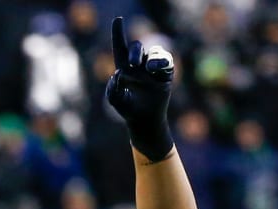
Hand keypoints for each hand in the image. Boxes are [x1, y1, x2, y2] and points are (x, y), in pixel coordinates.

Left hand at [105, 16, 174, 161]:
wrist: (144, 120)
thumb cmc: (128, 110)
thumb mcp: (115, 100)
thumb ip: (111, 89)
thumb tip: (117, 74)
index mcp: (124, 68)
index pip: (120, 47)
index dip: (118, 33)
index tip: (117, 20)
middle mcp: (138, 64)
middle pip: (137, 47)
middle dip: (135, 51)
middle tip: (132, 64)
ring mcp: (152, 67)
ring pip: (153, 52)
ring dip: (150, 58)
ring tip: (149, 69)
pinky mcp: (165, 71)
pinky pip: (165, 59)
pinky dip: (161, 61)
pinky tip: (156, 68)